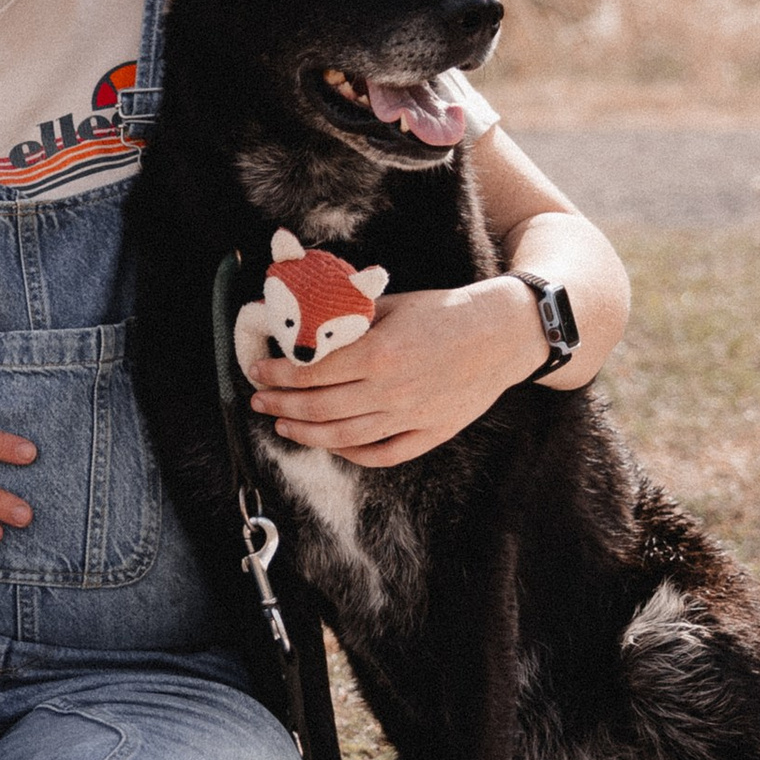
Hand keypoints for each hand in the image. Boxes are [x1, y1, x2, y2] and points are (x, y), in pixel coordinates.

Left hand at [254, 278, 541, 469]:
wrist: (502, 333)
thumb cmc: (446, 312)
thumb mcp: (393, 304)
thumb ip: (351, 321)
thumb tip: (308, 327)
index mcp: (379, 353)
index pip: (312, 372)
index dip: (277, 374)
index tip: (257, 370)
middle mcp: (392, 390)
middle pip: (320, 408)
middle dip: (280, 405)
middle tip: (258, 401)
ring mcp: (411, 416)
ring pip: (344, 438)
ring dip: (305, 433)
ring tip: (282, 425)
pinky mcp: (431, 432)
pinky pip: (383, 455)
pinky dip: (351, 454)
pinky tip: (331, 445)